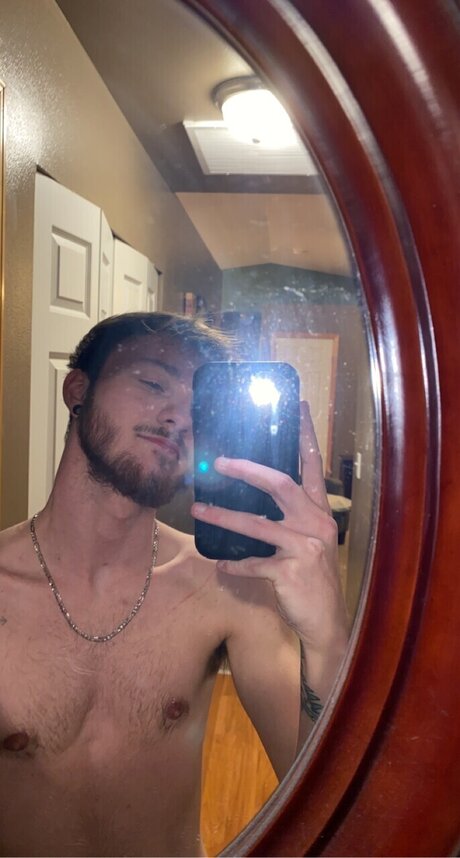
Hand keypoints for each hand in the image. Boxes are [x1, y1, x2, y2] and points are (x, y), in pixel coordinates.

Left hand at [191, 401, 348, 656]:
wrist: (326, 621)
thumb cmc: (312, 576)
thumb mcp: (309, 540)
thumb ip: (291, 516)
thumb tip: (256, 494)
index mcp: (319, 511)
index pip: (312, 465)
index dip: (305, 434)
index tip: (298, 405)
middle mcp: (315, 523)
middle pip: (280, 484)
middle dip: (248, 470)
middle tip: (219, 461)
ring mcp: (304, 548)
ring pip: (257, 525)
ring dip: (223, 517)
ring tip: (197, 509)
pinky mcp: (291, 573)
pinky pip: (254, 564)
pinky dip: (234, 565)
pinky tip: (219, 564)